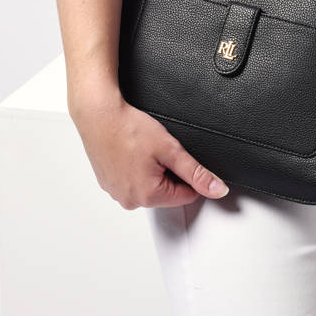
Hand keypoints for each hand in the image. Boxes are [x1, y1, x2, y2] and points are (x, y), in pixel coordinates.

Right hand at [68, 81, 229, 208]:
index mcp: (148, 196)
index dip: (188, 174)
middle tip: (157, 150)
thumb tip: (217, 190)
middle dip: (168, 171)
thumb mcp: (170, 149)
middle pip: (166, 192)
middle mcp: (129, 200)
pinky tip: (131, 151)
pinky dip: (135, 167)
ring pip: (149, 185)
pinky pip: (131, 180)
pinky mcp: (107, 182)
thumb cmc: (128, 128)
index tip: (177, 157)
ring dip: (152, 170)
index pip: (186, 195)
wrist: (99, 114)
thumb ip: (196, 172)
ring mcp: (116, 192)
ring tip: (142, 149)